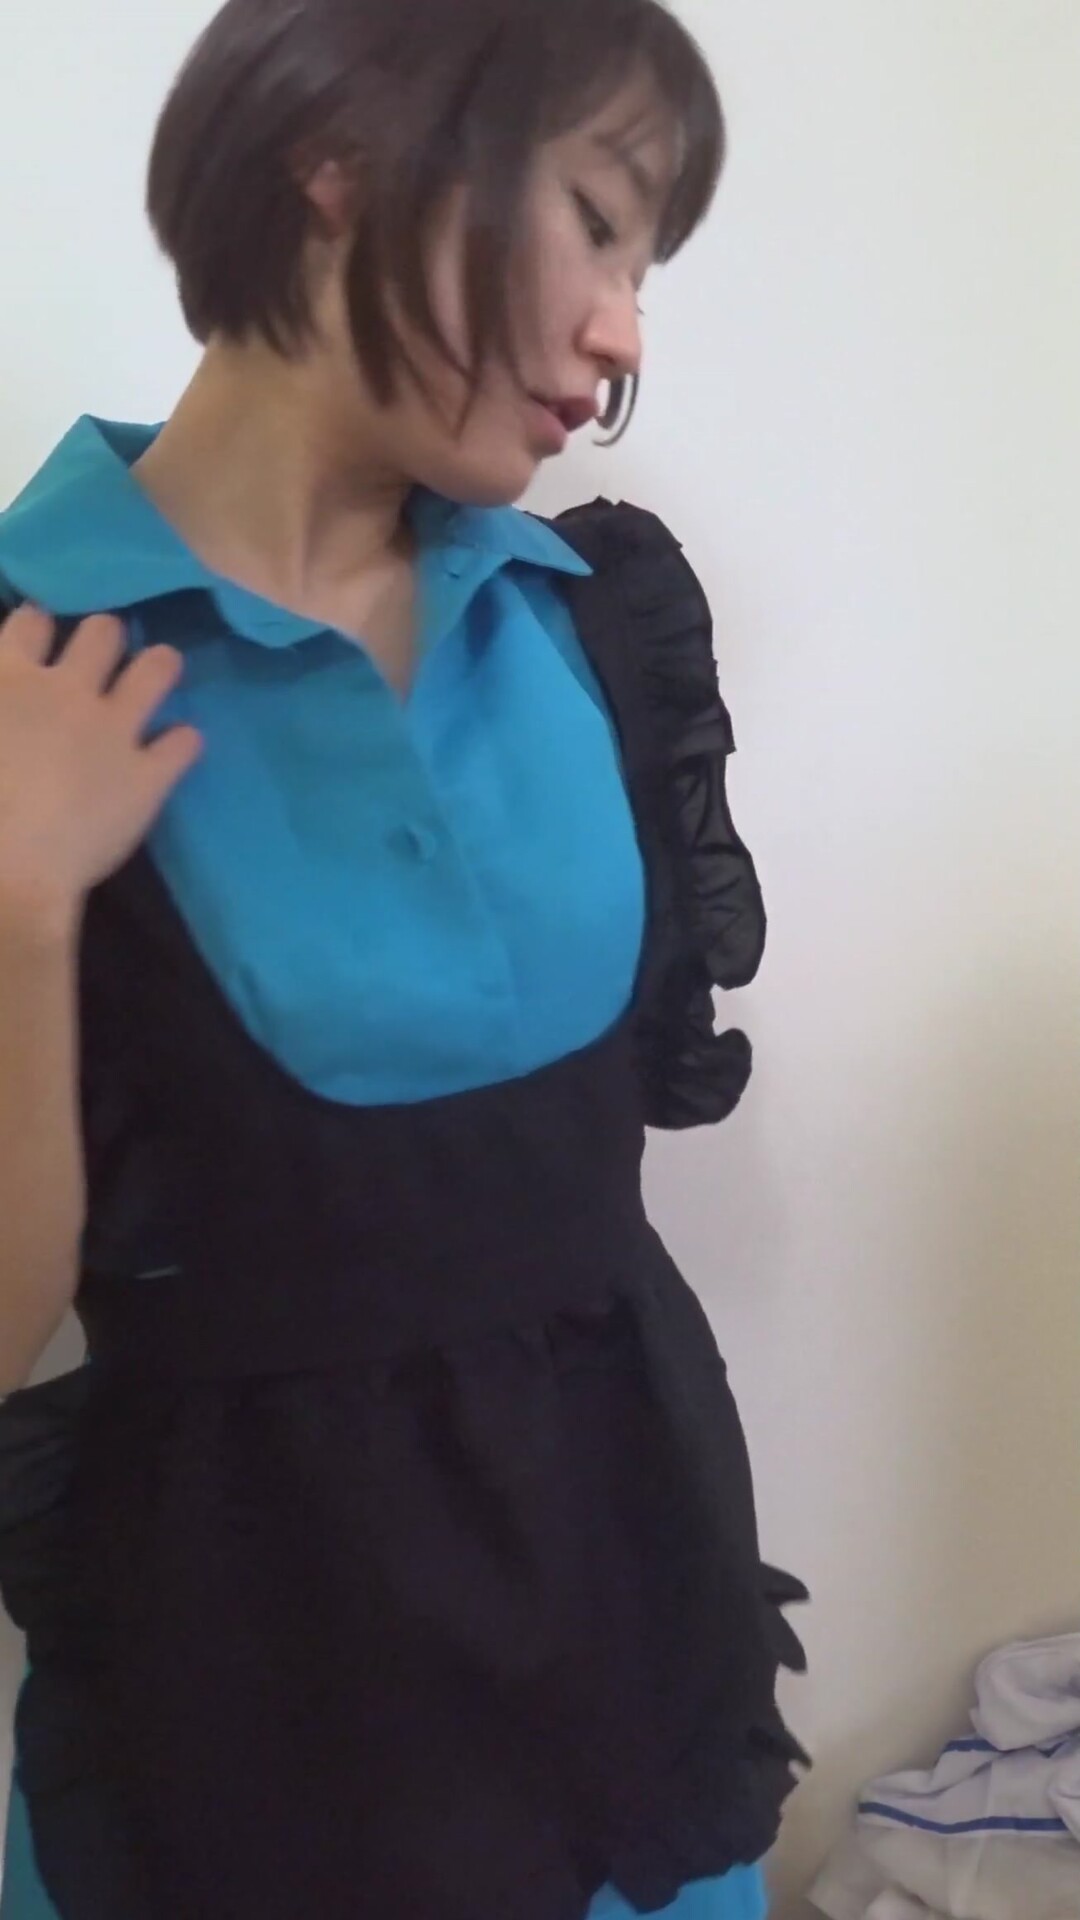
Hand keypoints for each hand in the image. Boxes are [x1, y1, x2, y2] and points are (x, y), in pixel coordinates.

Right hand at [0, 606, 201, 925]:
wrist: (3, 871)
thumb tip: (6, 710)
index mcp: (9, 677)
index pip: (31, 621)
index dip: (38, 627)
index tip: (40, 639)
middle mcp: (67, 690)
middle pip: (103, 632)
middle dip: (105, 638)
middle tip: (101, 659)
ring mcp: (115, 730)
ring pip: (158, 668)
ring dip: (160, 668)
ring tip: (160, 674)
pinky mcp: (148, 777)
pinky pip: (185, 742)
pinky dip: (183, 744)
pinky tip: (178, 749)